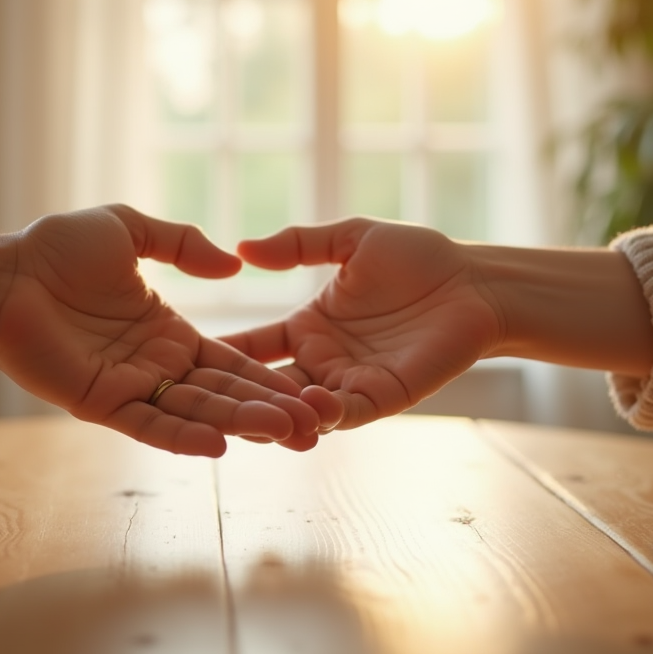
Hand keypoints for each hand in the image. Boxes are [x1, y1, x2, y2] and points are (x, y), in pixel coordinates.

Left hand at [0, 205, 319, 456]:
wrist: (1, 274)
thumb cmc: (55, 250)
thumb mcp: (128, 230)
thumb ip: (181, 244)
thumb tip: (231, 266)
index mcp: (168, 331)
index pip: (230, 361)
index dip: (268, 377)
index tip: (311, 391)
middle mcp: (155, 365)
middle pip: (223, 393)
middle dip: (269, 410)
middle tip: (316, 429)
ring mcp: (129, 387)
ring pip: (195, 411)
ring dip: (240, 423)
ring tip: (286, 435)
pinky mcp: (99, 403)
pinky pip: (147, 424)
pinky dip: (181, 437)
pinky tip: (219, 446)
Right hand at [219, 218, 503, 432]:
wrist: (475, 280)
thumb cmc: (419, 257)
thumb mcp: (350, 239)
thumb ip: (297, 244)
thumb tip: (243, 250)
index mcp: (308, 328)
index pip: (252, 348)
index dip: (220, 353)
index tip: (177, 356)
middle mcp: (323, 361)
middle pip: (268, 387)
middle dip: (236, 396)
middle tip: (195, 401)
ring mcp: (350, 382)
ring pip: (300, 407)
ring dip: (276, 412)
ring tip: (249, 413)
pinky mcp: (383, 395)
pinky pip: (346, 412)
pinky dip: (325, 414)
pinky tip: (309, 409)